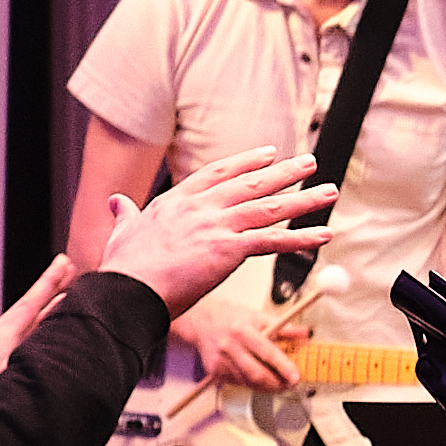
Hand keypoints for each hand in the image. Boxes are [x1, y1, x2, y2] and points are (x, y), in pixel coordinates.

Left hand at [0, 254, 78, 419]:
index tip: (63, 268)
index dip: (46, 288)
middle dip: (49, 287)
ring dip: (43, 303)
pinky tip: (42, 324)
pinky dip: (36, 324)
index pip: (27, 310)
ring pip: (25, 320)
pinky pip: (20, 335)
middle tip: (67, 265)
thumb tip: (30, 369)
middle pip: (29, 308)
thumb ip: (5, 378)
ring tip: (61, 286)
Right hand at [98, 151, 336, 316]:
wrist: (127, 291)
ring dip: (304, 199)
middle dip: (285, 172)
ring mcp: (216, 226)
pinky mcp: (228, 250)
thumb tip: (116, 202)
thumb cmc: (124, 270)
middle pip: (252, 184)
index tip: (268, 154)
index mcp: (177, 201)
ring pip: (270, 208)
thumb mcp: (123, 233)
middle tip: (309, 162)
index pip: (218, 173)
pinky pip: (273, 241)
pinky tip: (324, 234)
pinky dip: (302, 238)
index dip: (246, 162)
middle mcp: (201, 207)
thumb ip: (126, 215)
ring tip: (329, 191)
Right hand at [181, 305, 302, 393]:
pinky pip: (239, 383)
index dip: (283, 367)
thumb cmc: (232, 318)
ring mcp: (221, 361)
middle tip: (290, 384)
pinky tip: (260, 379)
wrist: (202, 321)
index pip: (267, 352)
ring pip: (249, 382)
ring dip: (267, 386)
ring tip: (279, 383)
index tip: (296, 377)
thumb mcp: (259, 317)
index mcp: (242, 331)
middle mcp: (229, 347)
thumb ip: (283, 327)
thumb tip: (304, 333)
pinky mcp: (216, 372)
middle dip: (277, 384)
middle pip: (257, 374)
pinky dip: (252, 384)